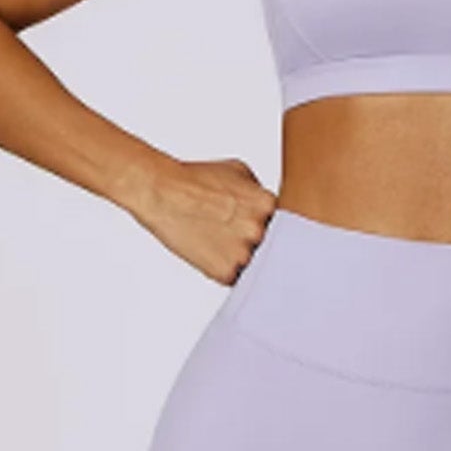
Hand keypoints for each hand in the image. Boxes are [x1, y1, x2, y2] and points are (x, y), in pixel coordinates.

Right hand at [126, 155, 276, 283]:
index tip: (264, 228)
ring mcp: (244, 254)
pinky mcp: (226, 273)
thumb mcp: (238, 171)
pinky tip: (213, 253)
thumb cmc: (197, 179)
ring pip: (257, 266)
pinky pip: (238, 279)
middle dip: (262, 245)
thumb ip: (262, 193)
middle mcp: (260, 231)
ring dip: (245, 260)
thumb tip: (273, 211)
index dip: (274, 228)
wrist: (163, 193)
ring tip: (223, 242)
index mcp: (268, 205)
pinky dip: (228, 271)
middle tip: (242, 237)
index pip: (288, 227)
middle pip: (274, 249)